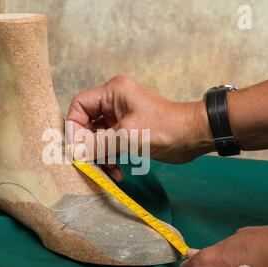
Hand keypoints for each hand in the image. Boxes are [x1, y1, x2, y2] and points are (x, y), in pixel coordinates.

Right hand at [66, 76, 213, 179]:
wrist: (193, 136)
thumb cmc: (164, 128)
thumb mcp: (126, 136)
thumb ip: (98, 144)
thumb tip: (75, 153)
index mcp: (112, 92)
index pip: (79, 106)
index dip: (74, 127)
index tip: (77, 148)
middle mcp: (113, 102)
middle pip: (86, 124)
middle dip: (88, 146)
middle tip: (89, 163)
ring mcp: (120, 118)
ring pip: (97, 138)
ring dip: (100, 156)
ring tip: (109, 172)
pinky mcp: (128, 132)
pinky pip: (110, 146)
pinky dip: (111, 159)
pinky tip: (118, 173)